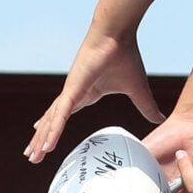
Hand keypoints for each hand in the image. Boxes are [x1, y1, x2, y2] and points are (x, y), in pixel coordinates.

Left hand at [27, 32, 161, 162]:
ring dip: (42, 140)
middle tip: (33, 157)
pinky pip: (60, 115)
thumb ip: (146, 107)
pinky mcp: (72, 90)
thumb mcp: (138, 90)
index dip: (55, 129)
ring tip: (32, 157)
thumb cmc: (125, 56)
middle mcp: (74, 94)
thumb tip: (160, 119)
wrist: (118, 34)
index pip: (65, 116)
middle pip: (54, 121)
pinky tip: (46, 145)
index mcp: (86, 94)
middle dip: (42, 140)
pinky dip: (53, 131)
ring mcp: (71, 92)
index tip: (46, 142)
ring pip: (53, 121)